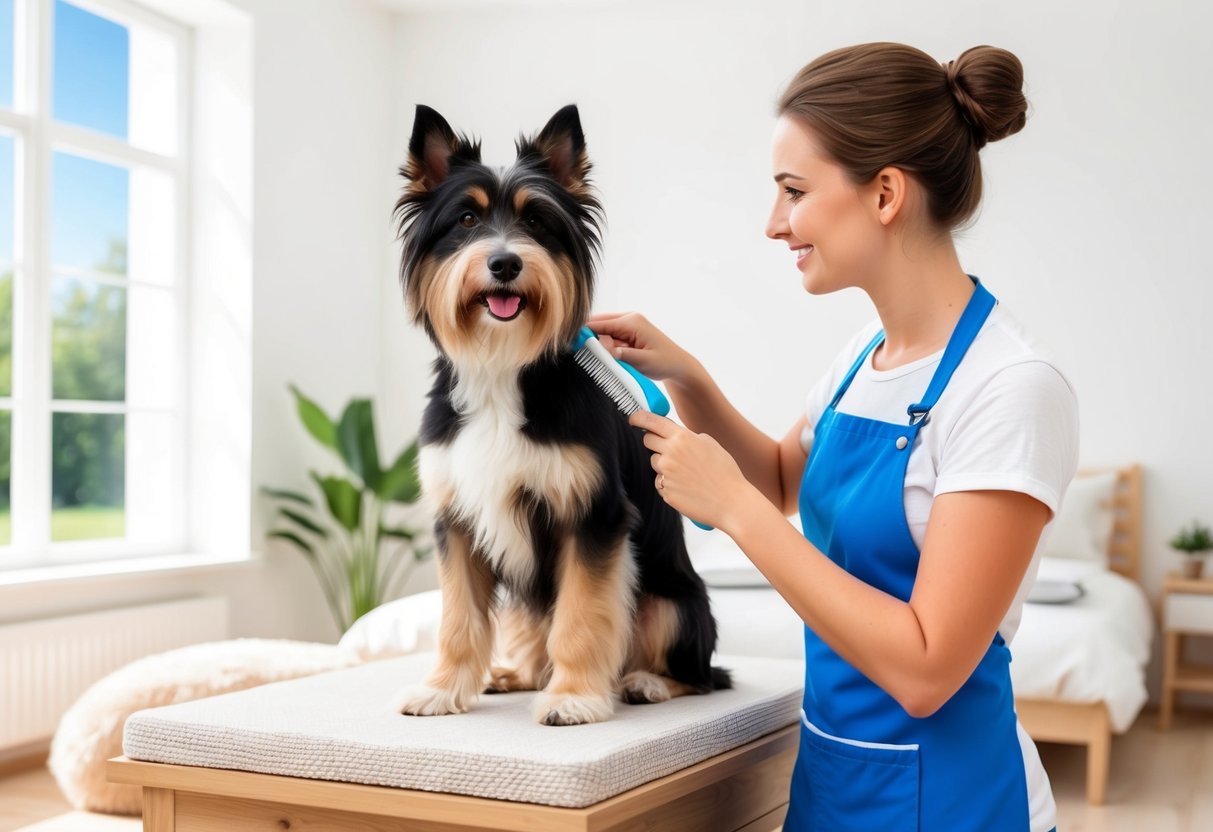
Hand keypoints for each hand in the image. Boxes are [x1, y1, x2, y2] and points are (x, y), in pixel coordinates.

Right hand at [587, 312, 700, 386]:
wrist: (678, 365)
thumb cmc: (665, 362)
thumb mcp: (645, 362)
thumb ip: (624, 356)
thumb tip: (607, 350)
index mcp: (633, 322)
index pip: (601, 324)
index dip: (584, 332)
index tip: (571, 341)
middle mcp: (629, 319)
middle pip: (599, 323)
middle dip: (589, 337)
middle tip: (580, 351)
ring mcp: (628, 325)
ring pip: (603, 331)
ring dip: (599, 344)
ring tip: (601, 359)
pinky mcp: (628, 333)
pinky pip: (610, 337)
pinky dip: (606, 347)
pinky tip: (609, 358)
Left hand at [629, 410, 755, 533]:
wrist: (732, 502)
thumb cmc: (725, 473)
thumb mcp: (710, 444)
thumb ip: (689, 436)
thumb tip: (673, 435)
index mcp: (682, 438)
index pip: (652, 421)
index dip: (639, 417)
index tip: (633, 418)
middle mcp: (670, 454)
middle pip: (648, 441)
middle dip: (655, 442)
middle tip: (670, 449)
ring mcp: (665, 474)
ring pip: (655, 463)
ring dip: (664, 465)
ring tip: (688, 473)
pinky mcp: (665, 492)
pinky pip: (660, 482)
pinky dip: (669, 483)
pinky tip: (687, 487)